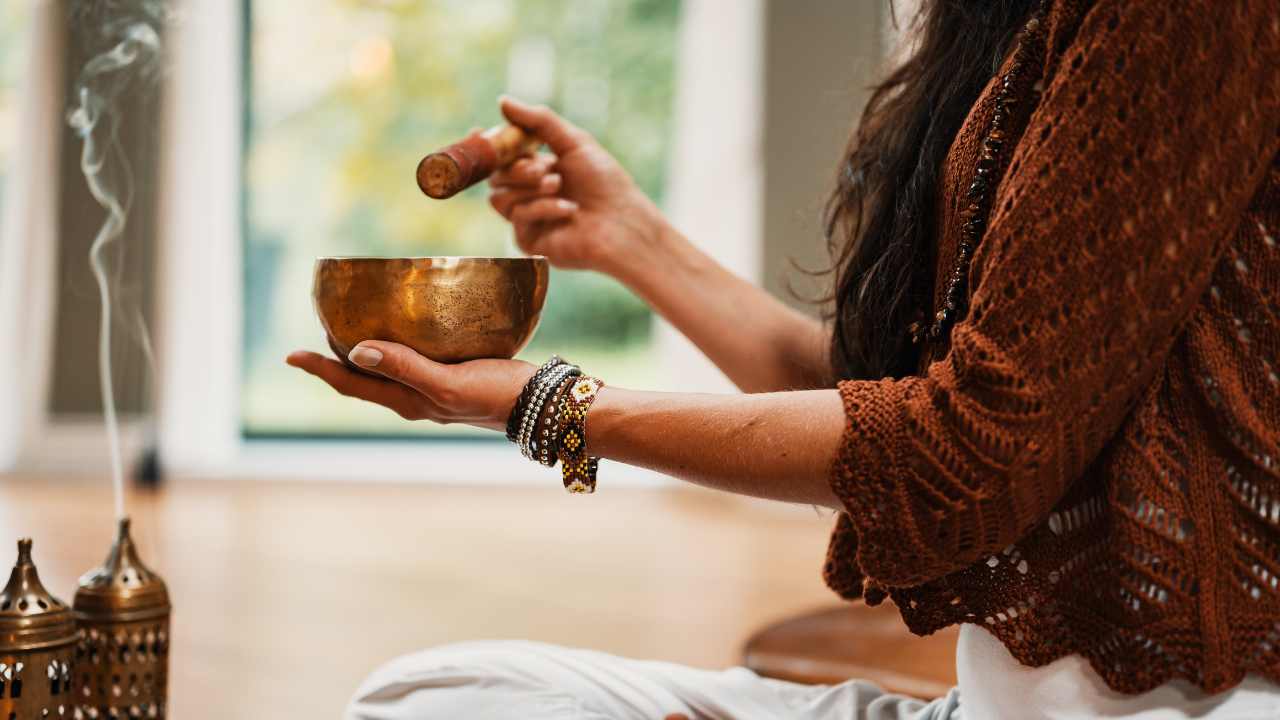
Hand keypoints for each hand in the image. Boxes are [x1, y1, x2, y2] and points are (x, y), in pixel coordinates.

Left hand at [286, 341, 535, 431]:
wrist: (545, 405)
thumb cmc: (498, 395)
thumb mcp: (448, 383)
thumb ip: (405, 367)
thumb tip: (356, 351)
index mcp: (407, 401)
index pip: (351, 384)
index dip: (319, 368)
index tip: (291, 354)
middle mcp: (416, 397)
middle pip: (363, 378)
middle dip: (336, 357)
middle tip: (318, 328)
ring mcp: (435, 388)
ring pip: (388, 368)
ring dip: (365, 350)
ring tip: (351, 324)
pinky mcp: (456, 374)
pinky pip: (414, 358)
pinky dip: (399, 342)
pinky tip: (409, 324)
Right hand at [489, 96, 668, 281]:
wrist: (622, 222)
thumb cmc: (605, 183)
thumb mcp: (573, 142)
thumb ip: (538, 121)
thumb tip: (502, 101)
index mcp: (539, 169)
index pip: (503, 157)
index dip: (489, 145)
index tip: (478, 131)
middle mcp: (529, 194)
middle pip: (496, 176)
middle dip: (517, 167)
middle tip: (543, 167)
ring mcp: (528, 219)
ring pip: (499, 197)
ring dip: (529, 187)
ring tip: (558, 186)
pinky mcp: (529, 241)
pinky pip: (517, 217)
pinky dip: (542, 207)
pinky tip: (568, 209)